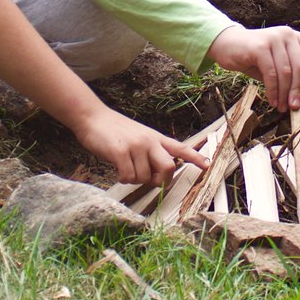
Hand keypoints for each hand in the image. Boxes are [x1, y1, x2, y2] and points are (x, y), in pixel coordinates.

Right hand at [75, 106, 208, 187]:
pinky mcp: (121, 151)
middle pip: (168, 167)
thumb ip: (150, 152)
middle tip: (150, 181)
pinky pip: (128, 177)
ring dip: (134, 179)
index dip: (195, 158)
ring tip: (124, 169)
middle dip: (161, 181)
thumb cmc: (114, 131)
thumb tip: (157, 175)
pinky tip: (117, 171)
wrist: (92, 117)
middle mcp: (149, 141)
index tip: (207, 165)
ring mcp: (135, 145)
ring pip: (144, 177)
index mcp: (155, 137)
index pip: (179, 147)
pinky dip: (122, 179)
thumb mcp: (138, 136)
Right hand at [207, 25, 299, 111]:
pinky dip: (273, 90)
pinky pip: (271, 74)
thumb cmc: (252, 57)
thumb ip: (289, 74)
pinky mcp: (260, 46)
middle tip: (293, 107)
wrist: (225, 45)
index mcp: (296, 38)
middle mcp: (287, 35)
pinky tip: (272, 100)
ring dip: (284, 93)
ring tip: (281, 107)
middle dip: (298, 90)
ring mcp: (274, 38)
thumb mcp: (275, 64)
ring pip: (286, 72)